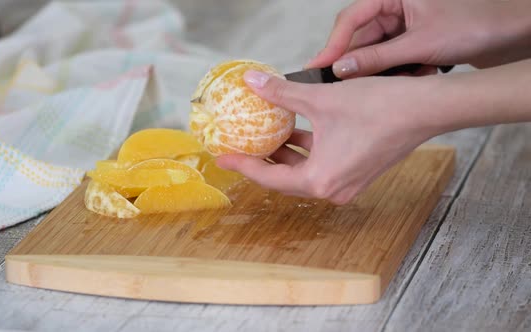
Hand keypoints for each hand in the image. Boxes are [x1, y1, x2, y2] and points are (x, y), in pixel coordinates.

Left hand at [216, 70, 439, 203]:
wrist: (426, 108)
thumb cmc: (379, 107)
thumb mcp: (321, 98)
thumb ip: (282, 93)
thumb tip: (253, 81)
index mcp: (320, 179)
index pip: (270, 179)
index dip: (244, 166)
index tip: (224, 157)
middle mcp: (334, 188)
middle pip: (286, 179)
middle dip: (263, 161)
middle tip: (241, 146)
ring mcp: (349, 183)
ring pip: (306, 171)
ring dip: (286, 154)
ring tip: (265, 134)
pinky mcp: (359, 171)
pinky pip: (323, 165)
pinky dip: (307, 150)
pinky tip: (297, 129)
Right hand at [306, 0, 530, 77]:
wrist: (510, 34)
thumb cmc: (475, 25)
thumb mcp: (420, 44)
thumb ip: (377, 58)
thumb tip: (341, 70)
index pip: (352, 18)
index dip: (333, 44)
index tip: (320, 67)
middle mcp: (395, 8)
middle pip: (360, 37)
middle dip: (354, 62)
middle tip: (335, 85)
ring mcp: (403, 26)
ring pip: (375, 52)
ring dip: (378, 71)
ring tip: (382, 83)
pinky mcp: (412, 42)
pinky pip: (391, 60)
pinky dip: (396, 73)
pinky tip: (407, 79)